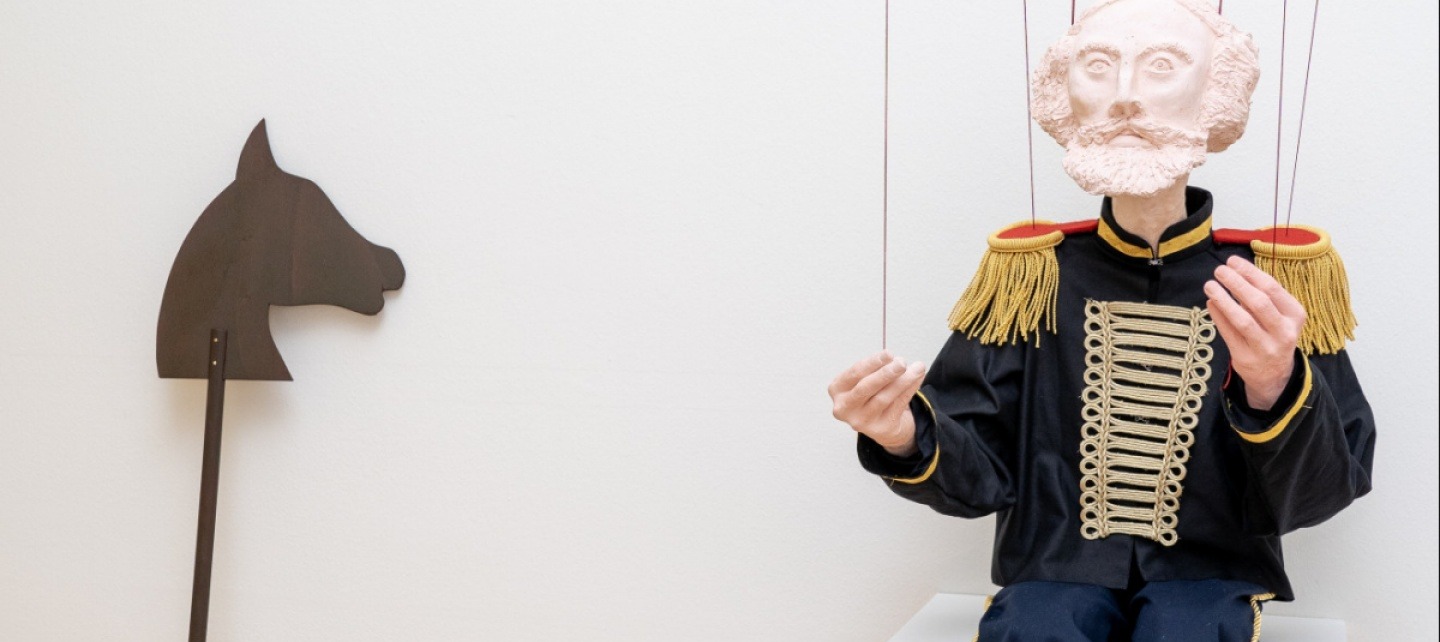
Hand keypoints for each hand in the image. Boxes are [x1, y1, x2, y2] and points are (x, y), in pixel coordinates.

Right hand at [828, 350, 927, 456]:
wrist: (880, 422)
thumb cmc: (871, 392)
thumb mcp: (867, 378)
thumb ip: (877, 369)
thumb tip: (898, 361)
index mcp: (837, 389)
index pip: (854, 373)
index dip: (872, 363)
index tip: (889, 354)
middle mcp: (844, 408)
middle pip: (866, 388)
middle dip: (885, 373)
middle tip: (902, 362)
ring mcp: (861, 421)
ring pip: (883, 398)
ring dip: (902, 381)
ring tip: (917, 368)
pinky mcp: (880, 429)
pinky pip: (897, 405)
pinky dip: (909, 390)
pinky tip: (917, 378)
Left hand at [1204, 256, 1305, 410]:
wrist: (1275, 374)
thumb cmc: (1273, 333)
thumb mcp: (1279, 315)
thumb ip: (1262, 295)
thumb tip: (1235, 271)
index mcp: (1295, 315)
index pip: (1272, 288)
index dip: (1250, 273)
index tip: (1233, 261)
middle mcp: (1284, 332)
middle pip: (1258, 303)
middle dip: (1237, 283)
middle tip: (1219, 270)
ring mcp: (1265, 347)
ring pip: (1243, 320)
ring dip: (1224, 300)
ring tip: (1209, 285)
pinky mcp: (1246, 358)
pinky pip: (1229, 334)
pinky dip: (1218, 316)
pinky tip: (1210, 303)